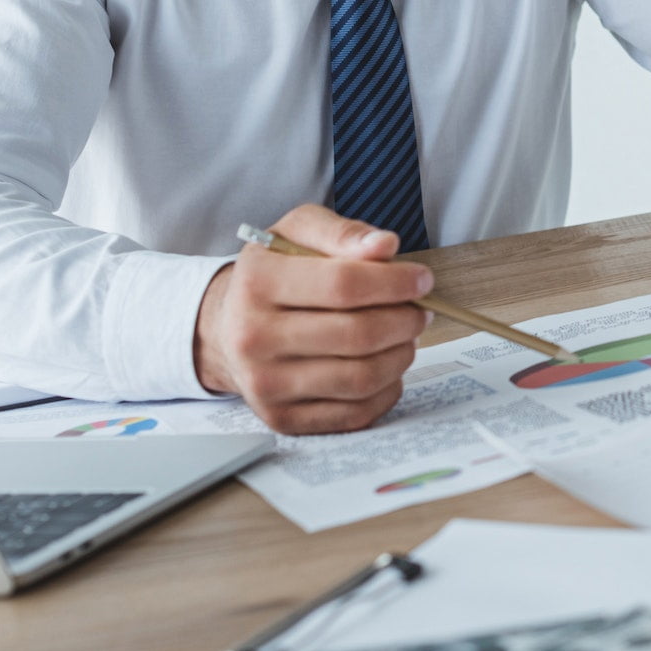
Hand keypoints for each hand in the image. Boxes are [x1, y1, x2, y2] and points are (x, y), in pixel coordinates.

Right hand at [193, 205, 434, 434]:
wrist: (227, 327)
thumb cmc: (274, 274)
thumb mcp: (298, 233)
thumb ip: (343, 232)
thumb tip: (385, 246)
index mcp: (257, 283)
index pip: (345, 285)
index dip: (396, 282)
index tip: (422, 279)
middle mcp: (253, 338)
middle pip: (358, 335)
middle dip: (404, 321)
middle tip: (419, 311)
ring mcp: (265, 385)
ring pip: (361, 378)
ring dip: (400, 355)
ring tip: (404, 336)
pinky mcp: (281, 418)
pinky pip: (354, 414)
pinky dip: (386, 390)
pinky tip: (386, 366)